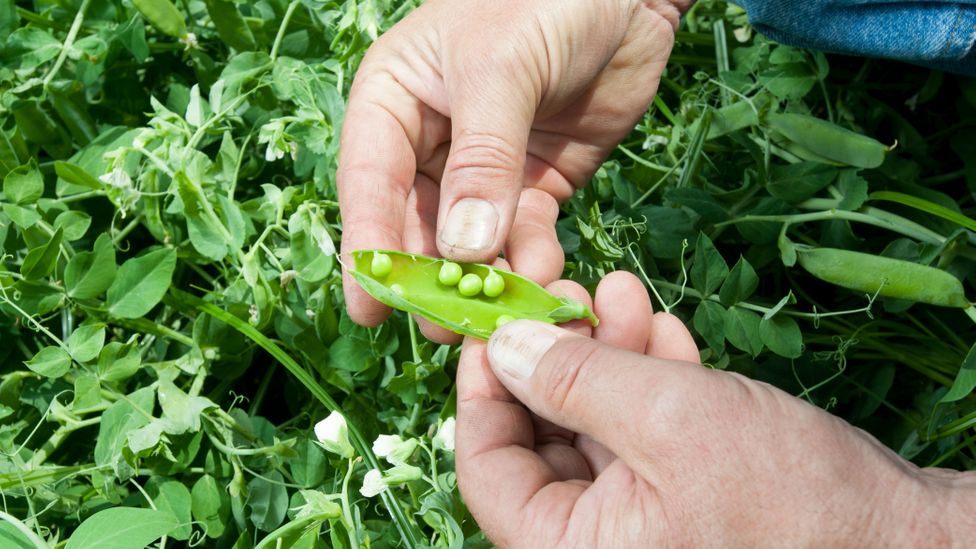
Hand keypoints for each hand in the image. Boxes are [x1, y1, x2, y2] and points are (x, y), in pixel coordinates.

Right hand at [338, 0, 687, 332]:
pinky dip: (531, 262)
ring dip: (485, 281)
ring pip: (470, 242)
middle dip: (432, 278)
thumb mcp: (502, 70)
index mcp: (395, 101)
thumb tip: (462, 253)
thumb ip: (482, 160)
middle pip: (417, 224)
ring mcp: (484, 170)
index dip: (369, 246)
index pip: (371, 181)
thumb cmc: (545, 1)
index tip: (369, 308)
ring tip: (502, 318)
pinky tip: (544, 280)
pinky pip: (523, 236)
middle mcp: (430, 141)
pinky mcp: (534, 186)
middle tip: (446, 328)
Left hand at [456, 272, 975, 546]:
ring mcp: (640, 524)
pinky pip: (642, 437)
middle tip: (570, 292)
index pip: (487, 467)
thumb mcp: (668, 421)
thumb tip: (501, 345)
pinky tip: (659, 329)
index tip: (494, 322)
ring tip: (622, 293)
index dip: (484, 388)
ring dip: (608, 356)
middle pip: (542, 439)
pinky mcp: (681, 499)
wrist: (903, 539)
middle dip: (560, 356)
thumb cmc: (790, 500)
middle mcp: (595, 545)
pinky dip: (648, 382)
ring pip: (594, 427)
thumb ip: (575, 381)